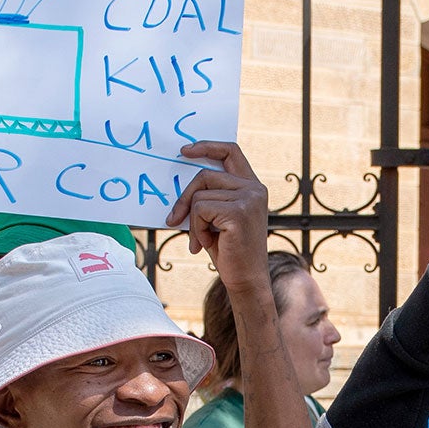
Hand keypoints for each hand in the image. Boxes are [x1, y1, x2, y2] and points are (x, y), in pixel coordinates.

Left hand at [171, 142, 268, 271]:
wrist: (247, 281)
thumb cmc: (230, 252)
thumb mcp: (219, 218)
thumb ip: (210, 196)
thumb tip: (181, 184)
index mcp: (252, 186)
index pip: (230, 151)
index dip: (207, 146)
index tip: (184, 151)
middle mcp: (254, 189)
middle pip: (205, 175)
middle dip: (185, 198)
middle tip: (174, 219)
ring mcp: (249, 199)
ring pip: (199, 195)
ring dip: (193, 221)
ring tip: (203, 241)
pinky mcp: (239, 212)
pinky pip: (200, 210)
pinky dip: (196, 229)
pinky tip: (207, 244)